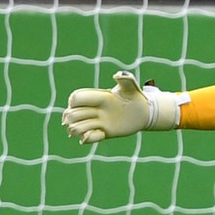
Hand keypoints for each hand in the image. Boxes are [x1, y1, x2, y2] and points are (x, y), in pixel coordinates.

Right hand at [62, 70, 181, 144]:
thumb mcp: (132, 88)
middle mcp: (92, 110)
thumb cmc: (136, 97)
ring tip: (96, 127)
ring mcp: (95, 122)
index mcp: (96, 97)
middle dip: (77, 117)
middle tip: (94, 117)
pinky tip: (102, 134)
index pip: (75, 98)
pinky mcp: (101, 133)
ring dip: (81, 129)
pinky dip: (90, 138)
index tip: (93, 104)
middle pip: (70, 114)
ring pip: (73, 128)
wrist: (144, 113)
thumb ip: (126, 79)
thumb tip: (118, 75)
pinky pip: (85, 140)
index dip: (76, 102)